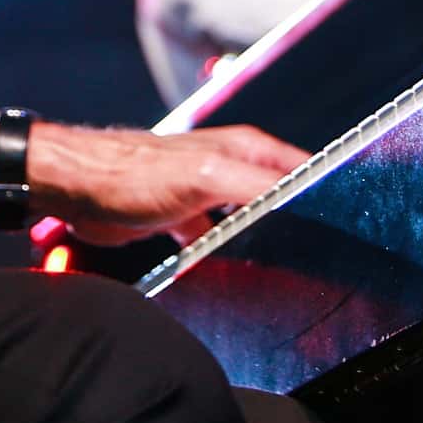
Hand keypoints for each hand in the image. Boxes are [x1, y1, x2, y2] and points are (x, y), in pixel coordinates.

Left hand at [19, 121, 308, 246]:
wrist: (77, 188)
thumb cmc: (135, 172)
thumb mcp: (206, 177)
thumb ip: (256, 188)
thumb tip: (301, 200)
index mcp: (245, 149)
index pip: (303, 169)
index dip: (325, 192)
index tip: (344, 221)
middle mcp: (231, 167)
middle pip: (281, 196)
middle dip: (297, 221)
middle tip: (315, 254)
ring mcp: (208, 193)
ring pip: (251, 221)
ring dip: (262, 241)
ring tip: (279, 266)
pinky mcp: (185, 219)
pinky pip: (219, 240)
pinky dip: (225, 255)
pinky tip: (231, 273)